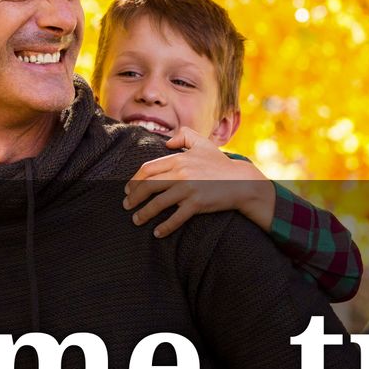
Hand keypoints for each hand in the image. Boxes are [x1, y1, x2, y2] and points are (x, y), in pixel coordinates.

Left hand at [123, 127, 275, 236]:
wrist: (242, 181)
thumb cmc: (221, 163)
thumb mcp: (203, 143)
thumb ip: (184, 136)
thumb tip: (167, 142)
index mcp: (179, 159)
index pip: (148, 169)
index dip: (134, 180)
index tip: (128, 189)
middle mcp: (180, 173)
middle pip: (148, 186)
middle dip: (133, 197)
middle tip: (126, 205)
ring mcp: (188, 189)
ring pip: (158, 203)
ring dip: (144, 213)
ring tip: (136, 220)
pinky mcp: (197, 204)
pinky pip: (176, 217)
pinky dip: (165, 227)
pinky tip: (157, 232)